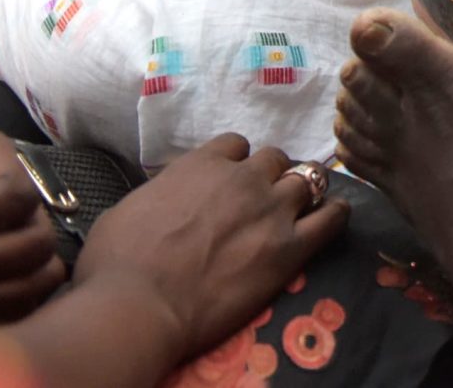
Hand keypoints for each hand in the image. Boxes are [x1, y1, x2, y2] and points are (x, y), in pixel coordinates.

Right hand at [72, 135, 348, 367]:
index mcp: (200, 165)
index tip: (231, 182)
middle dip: (270, 176)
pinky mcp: (290, 248)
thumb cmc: (116, 265)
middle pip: (275, 159)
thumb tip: (161, 199)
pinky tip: (335, 218)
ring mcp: (271, 210)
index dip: (235, 164)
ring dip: (303, 192)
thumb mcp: (126, 211)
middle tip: (262, 201)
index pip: (236, 145)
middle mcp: (242, 179)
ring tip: (300, 208)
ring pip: (307, 180)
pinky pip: (332, 219)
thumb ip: (159, 195)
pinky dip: (336, 215)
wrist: (136, 307)